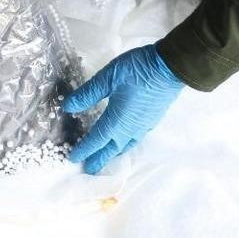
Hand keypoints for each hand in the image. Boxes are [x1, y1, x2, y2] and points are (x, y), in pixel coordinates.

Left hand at [64, 44, 183, 174]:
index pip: (96, 139)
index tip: (73, 159)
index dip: (84, 149)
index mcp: (117, 120)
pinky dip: (126, 144)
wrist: (170, 68)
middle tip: (89, 170)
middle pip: (112, 148)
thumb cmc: (137, 70)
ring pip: (126, 145)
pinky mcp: (153, 120)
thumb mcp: (107, 78)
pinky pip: (135, 139)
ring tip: (106, 157)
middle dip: (99, 159)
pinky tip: (125, 140)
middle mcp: (130, 128)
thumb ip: (88, 94)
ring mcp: (143, 125)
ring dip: (114, 153)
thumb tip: (68, 107)